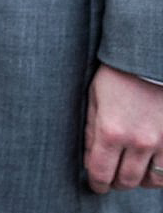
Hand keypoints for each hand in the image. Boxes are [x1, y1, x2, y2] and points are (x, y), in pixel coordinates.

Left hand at [84, 64, 162, 192]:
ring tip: (130, 173)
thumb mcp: (94, 99)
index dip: (97, 184)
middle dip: (115, 184)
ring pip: (151, 180)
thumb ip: (91, 131)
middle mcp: (138, 141)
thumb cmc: (116, 76)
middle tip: (111, 180)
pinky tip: (149, 167)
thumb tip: (90, 156)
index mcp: (111, 131)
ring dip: (138, 180)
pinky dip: (159, 174)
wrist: (148, 60)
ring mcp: (161, 141)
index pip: (101, 173)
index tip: (96, 185)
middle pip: (126, 181)